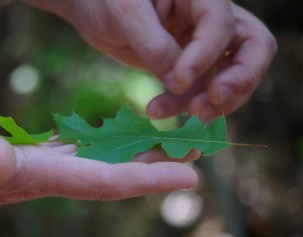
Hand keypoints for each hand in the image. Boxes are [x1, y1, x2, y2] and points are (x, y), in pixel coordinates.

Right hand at [0, 121, 197, 218]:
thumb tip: (4, 157)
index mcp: (31, 177)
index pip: (101, 182)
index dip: (146, 180)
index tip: (189, 178)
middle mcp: (42, 177)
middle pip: (111, 176)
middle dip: (155, 169)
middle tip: (196, 155)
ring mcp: (36, 169)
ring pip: (98, 164)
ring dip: (135, 156)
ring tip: (170, 143)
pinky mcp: (26, 158)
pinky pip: (77, 153)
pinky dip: (103, 146)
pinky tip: (115, 137)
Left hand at [28, 0, 276, 120]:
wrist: (91, 10)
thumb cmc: (105, 0)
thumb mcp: (126, 14)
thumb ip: (154, 45)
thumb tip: (179, 83)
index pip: (221, 25)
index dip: (205, 56)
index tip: (177, 80)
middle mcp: (209, 18)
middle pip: (253, 48)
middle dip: (238, 80)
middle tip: (212, 102)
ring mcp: (200, 44)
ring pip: (230, 75)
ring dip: (212, 101)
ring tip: (186, 117)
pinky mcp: (187, 67)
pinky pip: (199, 90)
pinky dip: (185, 105)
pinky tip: (159, 112)